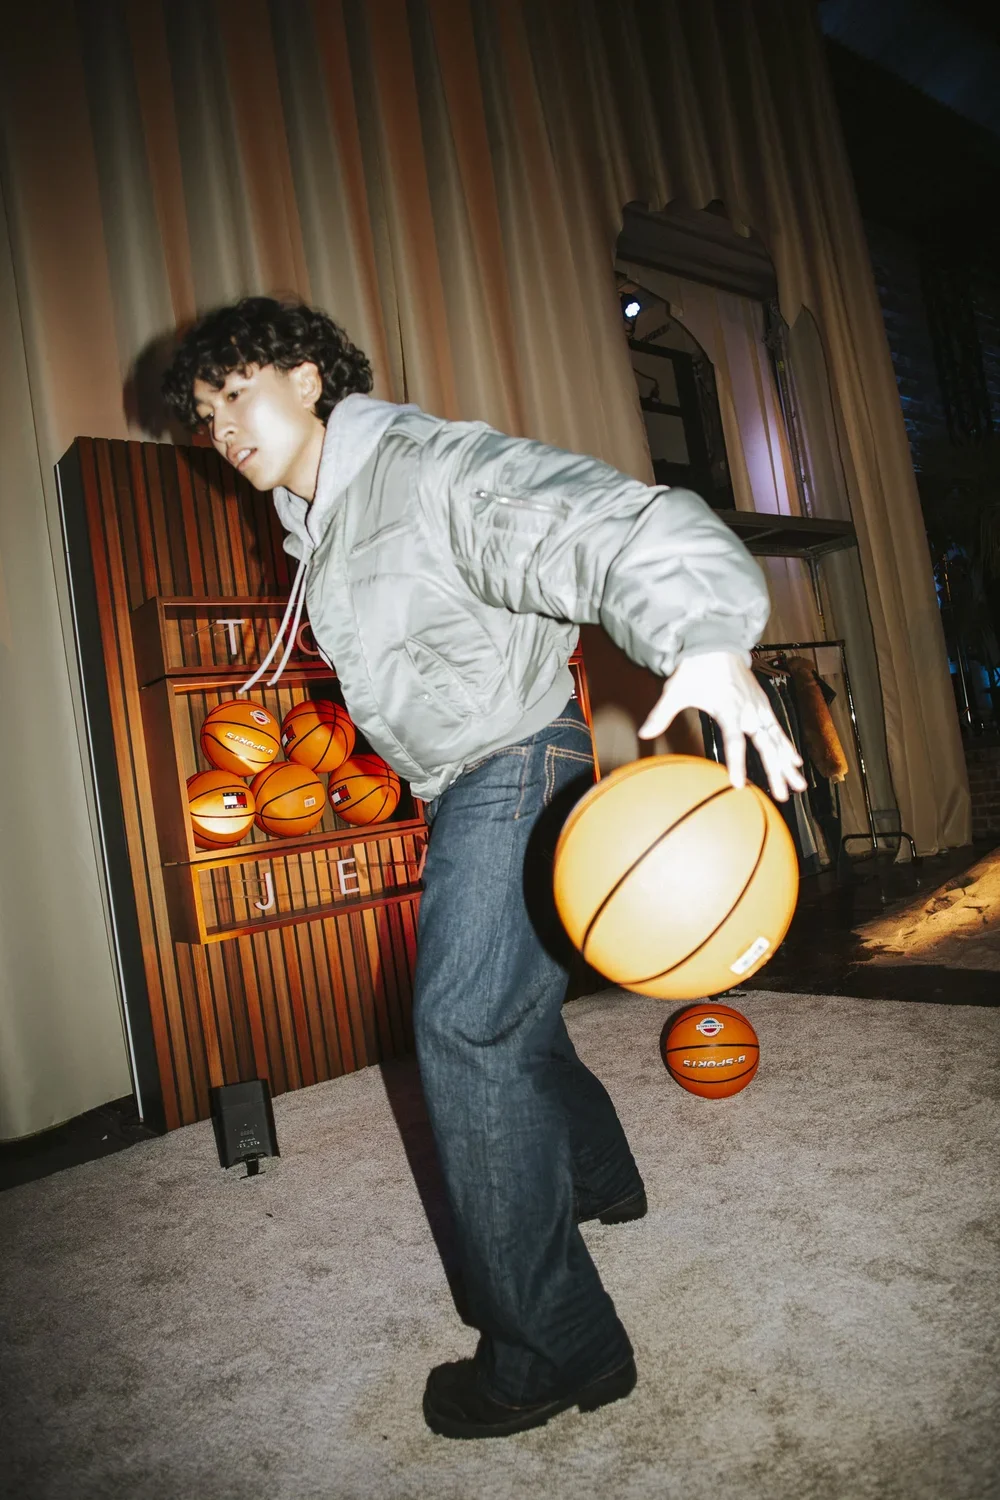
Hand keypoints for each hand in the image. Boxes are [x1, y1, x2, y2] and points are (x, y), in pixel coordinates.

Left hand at [639, 651, 807, 801]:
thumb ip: (662, 714)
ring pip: (777, 740)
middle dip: (775, 771)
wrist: (716, 643)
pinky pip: (778, 729)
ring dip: (787, 763)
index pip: (734, 741)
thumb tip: (644, 733)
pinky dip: (788, 745)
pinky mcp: (763, 705)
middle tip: (782, 796)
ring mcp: (758, 708)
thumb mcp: (675, 690)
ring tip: (798, 785)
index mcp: (728, 708)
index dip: (737, 762)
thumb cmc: (695, 669)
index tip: (739, 783)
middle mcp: (748, 710)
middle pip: (764, 746)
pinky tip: (796, 762)